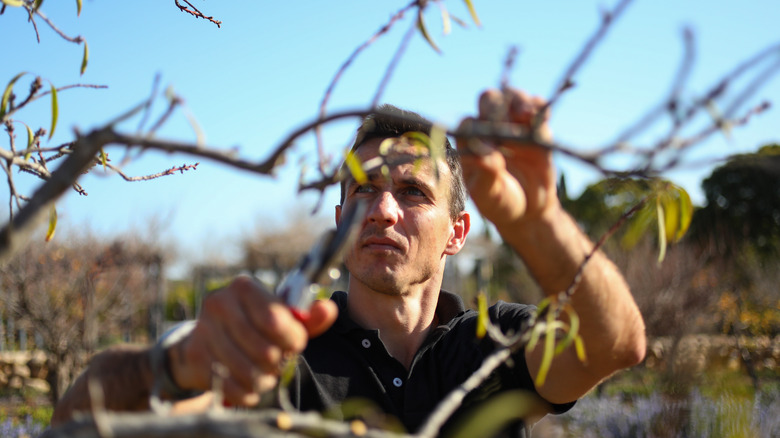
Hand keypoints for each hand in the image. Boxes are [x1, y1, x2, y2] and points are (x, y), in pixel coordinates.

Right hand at [167, 276, 337, 405]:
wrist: (208, 337)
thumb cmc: (255, 324)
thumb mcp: (283, 317)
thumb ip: (309, 317)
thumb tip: (328, 310)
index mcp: (244, 287)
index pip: (275, 320)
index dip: (293, 340)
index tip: (295, 344)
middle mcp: (220, 303)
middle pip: (264, 351)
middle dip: (279, 362)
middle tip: (278, 361)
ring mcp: (204, 330)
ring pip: (249, 372)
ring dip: (264, 379)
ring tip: (266, 374)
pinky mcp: (195, 356)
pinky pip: (231, 386)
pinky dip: (247, 393)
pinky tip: (251, 386)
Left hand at [456, 88, 557, 229]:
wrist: (528, 211)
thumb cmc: (500, 202)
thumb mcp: (489, 193)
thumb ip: (486, 171)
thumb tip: (485, 151)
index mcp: (470, 142)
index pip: (468, 123)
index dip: (476, 128)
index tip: (489, 145)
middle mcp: (489, 128)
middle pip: (489, 100)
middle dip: (496, 106)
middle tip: (503, 121)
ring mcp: (513, 125)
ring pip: (512, 98)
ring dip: (518, 101)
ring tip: (525, 114)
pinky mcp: (536, 129)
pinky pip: (538, 109)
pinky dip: (541, 107)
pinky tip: (542, 114)